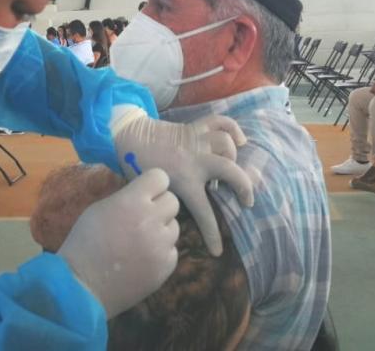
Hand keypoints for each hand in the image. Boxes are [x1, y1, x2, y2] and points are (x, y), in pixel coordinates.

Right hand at [58, 169, 179, 317]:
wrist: (82, 285)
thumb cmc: (84, 242)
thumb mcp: (99, 209)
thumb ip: (126, 198)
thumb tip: (143, 192)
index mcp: (132, 202)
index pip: (160, 178)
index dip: (152, 184)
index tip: (145, 192)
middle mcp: (152, 221)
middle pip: (173, 201)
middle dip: (159, 206)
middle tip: (143, 217)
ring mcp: (162, 246)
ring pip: (174, 227)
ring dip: (161, 230)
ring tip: (139, 241)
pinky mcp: (166, 267)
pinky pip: (171, 250)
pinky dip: (160, 252)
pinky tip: (141, 259)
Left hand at [112, 108, 255, 256]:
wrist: (129, 135)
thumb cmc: (136, 165)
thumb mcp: (151, 189)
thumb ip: (169, 201)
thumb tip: (180, 217)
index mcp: (184, 180)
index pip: (204, 213)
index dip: (213, 235)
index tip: (218, 251)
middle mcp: (196, 161)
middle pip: (231, 172)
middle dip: (244, 187)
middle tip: (246, 201)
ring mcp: (197, 142)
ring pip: (227, 145)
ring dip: (233, 157)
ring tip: (231, 166)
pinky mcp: (195, 127)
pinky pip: (221, 123)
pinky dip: (233, 129)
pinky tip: (239, 140)